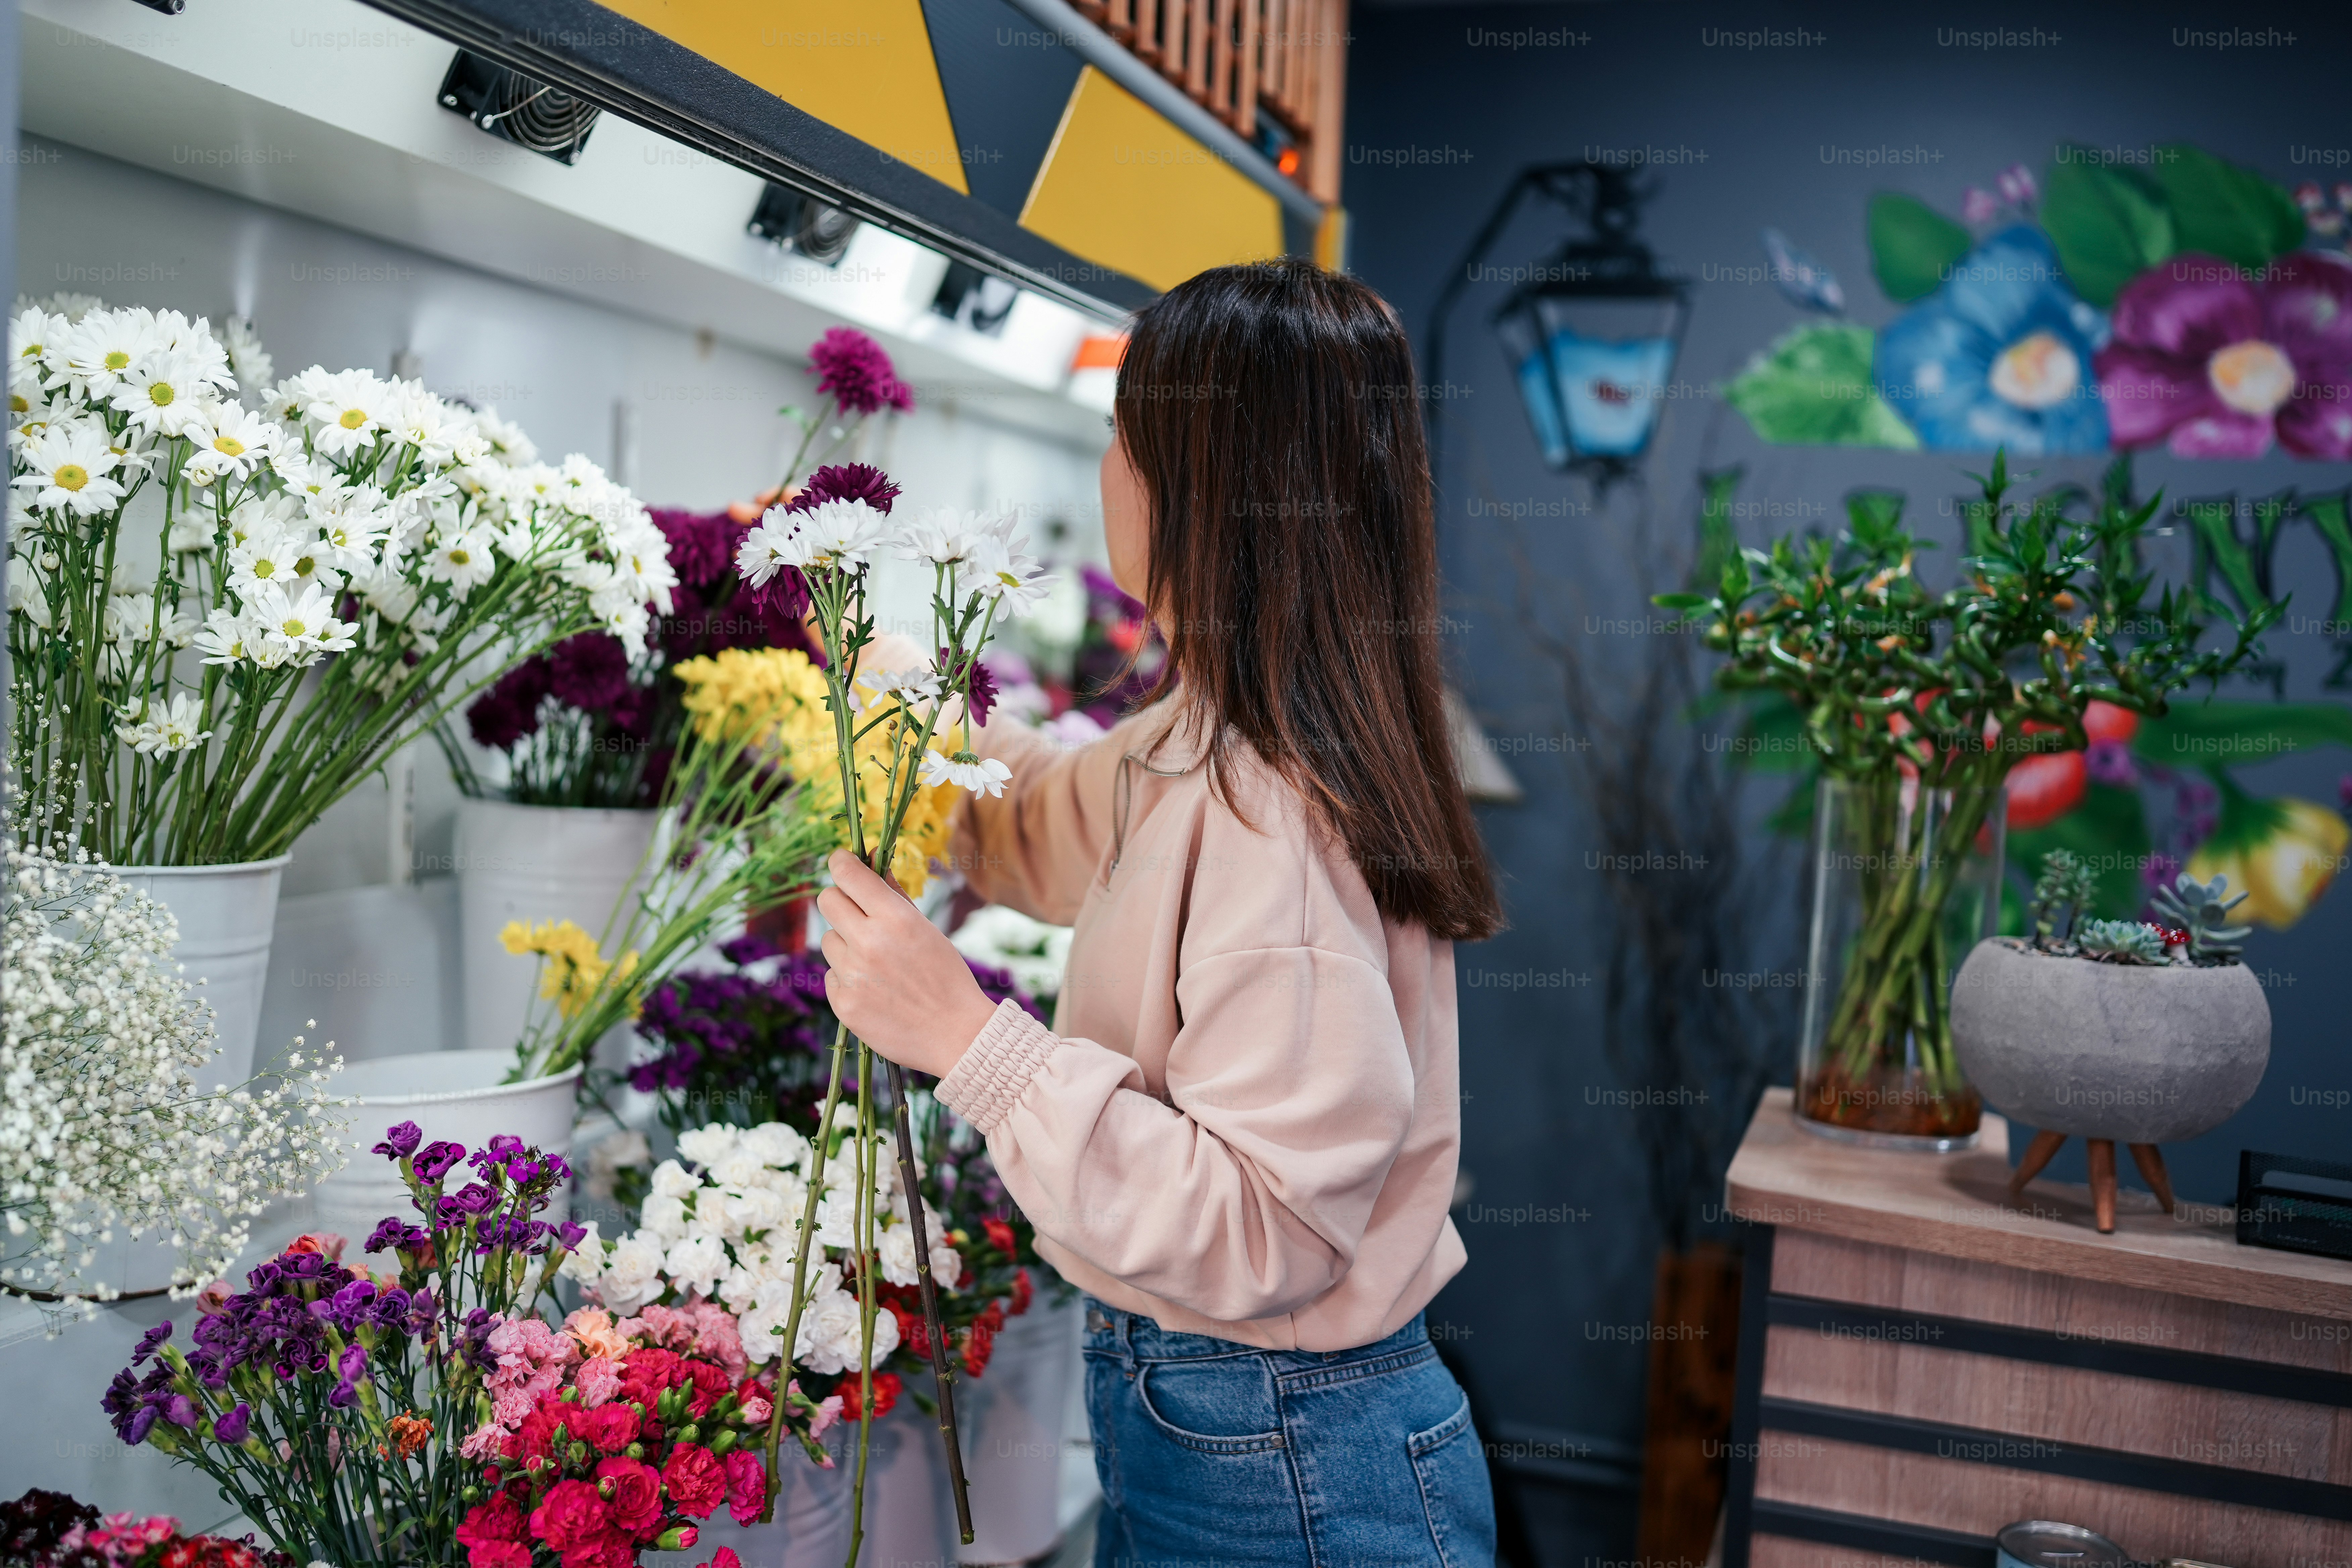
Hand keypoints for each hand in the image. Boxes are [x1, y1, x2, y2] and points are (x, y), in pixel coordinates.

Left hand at [816, 850, 999, 1078]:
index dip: (841, 862)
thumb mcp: (925, 928)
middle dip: (840, 900)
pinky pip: (832, 975)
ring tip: (877, 964)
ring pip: (828, 940)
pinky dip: (848, 978)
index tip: (841, 861)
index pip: (848, 874)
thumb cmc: (945, 976)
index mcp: (895, 919)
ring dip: (847, 945)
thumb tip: (871, 855)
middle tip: (857, 913)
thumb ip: (894, 892)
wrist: (956, 1035)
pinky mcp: (843, 1004)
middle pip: (826, 900)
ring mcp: (853, 975)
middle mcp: (869, 943)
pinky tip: (875, 989)